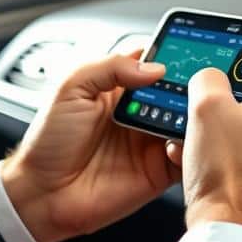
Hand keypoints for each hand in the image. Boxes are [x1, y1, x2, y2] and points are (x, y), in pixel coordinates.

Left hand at [1, 52, 181, 241]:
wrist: (41, 193)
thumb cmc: (48, 140)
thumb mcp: (71, 88)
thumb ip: (110, 67)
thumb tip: (153, 67)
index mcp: (119, 87)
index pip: (154, 63)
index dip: (173, 55)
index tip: (191, 48)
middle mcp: (139, 112)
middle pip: (178, 92)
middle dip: (191, 86)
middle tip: (200, 82)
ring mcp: (150, 141)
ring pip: (188, 122)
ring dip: (195, 115)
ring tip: (194, 110)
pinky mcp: (158, 171)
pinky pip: (186, 157)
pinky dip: (192, 149)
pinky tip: (181, 142)